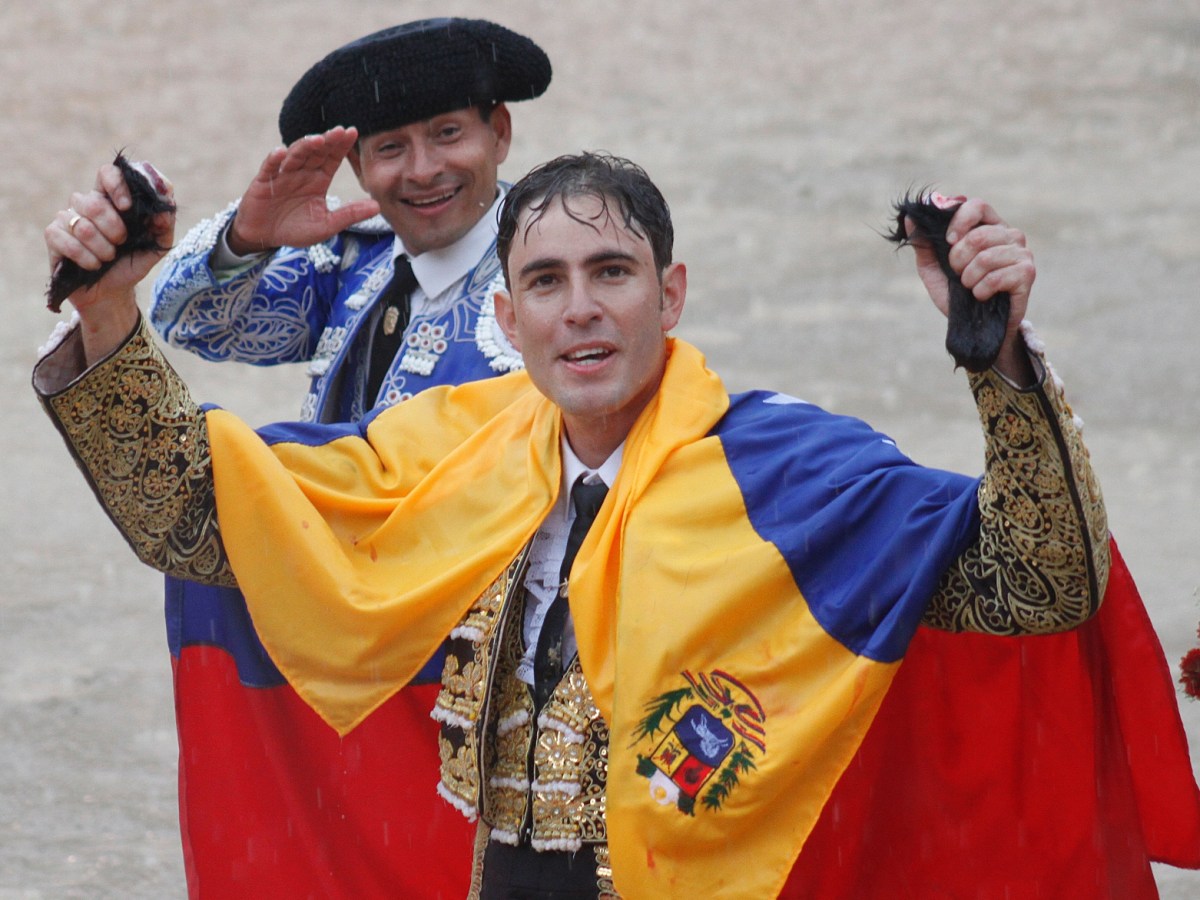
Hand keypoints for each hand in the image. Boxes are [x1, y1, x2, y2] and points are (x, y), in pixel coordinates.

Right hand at [44, 164, 174, 361]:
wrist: (113, 293)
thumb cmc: (132, 264)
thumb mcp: (156, 246)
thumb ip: (165, 222)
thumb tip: (167, 197)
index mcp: (112, 200)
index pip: (108, 172)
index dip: (116, 184)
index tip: (127, 206)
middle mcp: (87, 203)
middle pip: (93, 201)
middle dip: (112, 228)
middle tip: (121, 243)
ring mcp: (68, 218)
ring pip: (81, 224)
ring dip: (101, 248)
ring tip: (108, 258)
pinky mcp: (53, 235)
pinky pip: (65, 239)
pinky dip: (84, 257)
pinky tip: (92, 265)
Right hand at [227, 126, 381, 253]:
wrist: (265, 237)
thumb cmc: (296, 229)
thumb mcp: (327, 225)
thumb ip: (350, 214)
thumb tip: (378, 206)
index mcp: (318, 180)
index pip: (332, 158)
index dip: (341, 145)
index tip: (352, 132)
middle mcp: (302, 173)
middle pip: (315, 152)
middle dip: (327, 141)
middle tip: (339, 131)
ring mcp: (282, 175)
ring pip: (294, 156)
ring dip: (304, 147)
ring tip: (317, 140)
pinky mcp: (263, 182)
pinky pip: (269, 168)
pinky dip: (274, 160)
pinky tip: (281, 153)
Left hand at [910, 198, 1036, 382]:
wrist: (976, 327)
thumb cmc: (957, 294)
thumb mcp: (934, 268)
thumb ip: (923, 243)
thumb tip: (909, 217)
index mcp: (987, 226)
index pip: (977, 205)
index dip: (959, 221)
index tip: (947, 241)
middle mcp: (1009, 234)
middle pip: (978, 235)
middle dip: (958, 260)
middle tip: (958, 274)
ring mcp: (1021, 252)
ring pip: (986, 257)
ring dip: (969, 278)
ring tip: (970, 287)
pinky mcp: (1027, 272)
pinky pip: (997, 276)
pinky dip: (981, 290)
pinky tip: (982, 296)